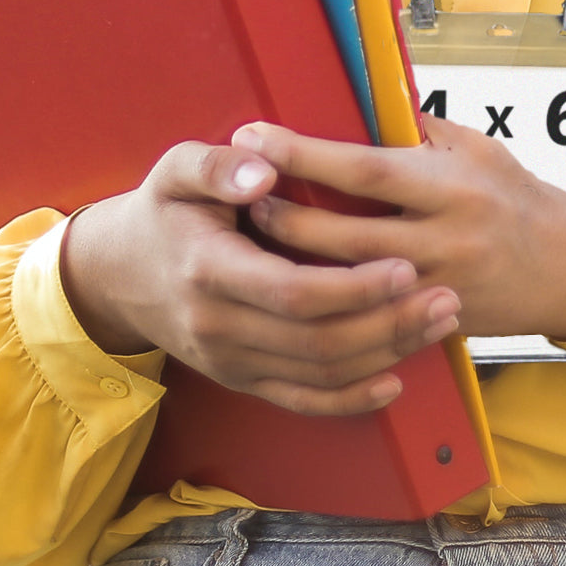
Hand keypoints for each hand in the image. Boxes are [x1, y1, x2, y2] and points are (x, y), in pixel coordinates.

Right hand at [59, 139, 461, 415]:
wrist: (119, 273)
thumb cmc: (164, 211)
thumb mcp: (176, 170)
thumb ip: (218, 165)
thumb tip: (264, 168)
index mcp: (209, 269)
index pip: (293, 292)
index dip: (353, 288)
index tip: (405, 267)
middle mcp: (219, 326)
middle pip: (317, 341)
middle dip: (388, 324)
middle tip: (446, 298)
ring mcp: (230, 360)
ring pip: (319, 373)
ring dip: (386, 353)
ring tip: (439, 323)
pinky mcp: (241, 378)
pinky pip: (301, 401)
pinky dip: (350, 399)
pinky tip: (394, 380)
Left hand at [235, 115, 565, 341]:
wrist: (563, 266)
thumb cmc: (514, 193)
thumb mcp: (475, 146)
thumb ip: (416, 126)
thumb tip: (357, 96)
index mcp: (451, 185)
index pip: (365, 169)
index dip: (304, 155)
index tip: (256, 137)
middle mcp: (444, 239)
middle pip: (345, 236)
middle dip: (285, 217)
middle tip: (242, 197)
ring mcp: (437, 289)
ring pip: (349, 285)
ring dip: (296, 262)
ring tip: (256, 237)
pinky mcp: (433, 324)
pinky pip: (370, 319)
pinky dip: (328, 302)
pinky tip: (294, 288)